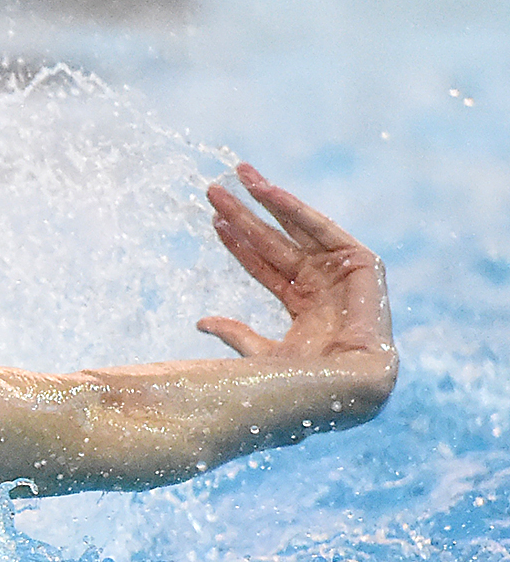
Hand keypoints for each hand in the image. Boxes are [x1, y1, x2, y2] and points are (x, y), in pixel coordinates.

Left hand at [198, 164, 394, 381]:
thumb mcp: (261, 355)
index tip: (212, 220)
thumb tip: (200, 322)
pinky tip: (268, 191)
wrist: (346, 386)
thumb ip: (236, 334)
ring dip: (266, 200)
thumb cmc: (307, 381)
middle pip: (273, 241)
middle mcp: (321, 283)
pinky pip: (320, 228)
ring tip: (238, 175)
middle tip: (212, 189)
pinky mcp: (359, 261)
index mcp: (302, 304)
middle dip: (244, 214)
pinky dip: (294, 208)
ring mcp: (340, 271)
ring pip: (293, 229)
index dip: (237, 243)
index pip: (262, 265)